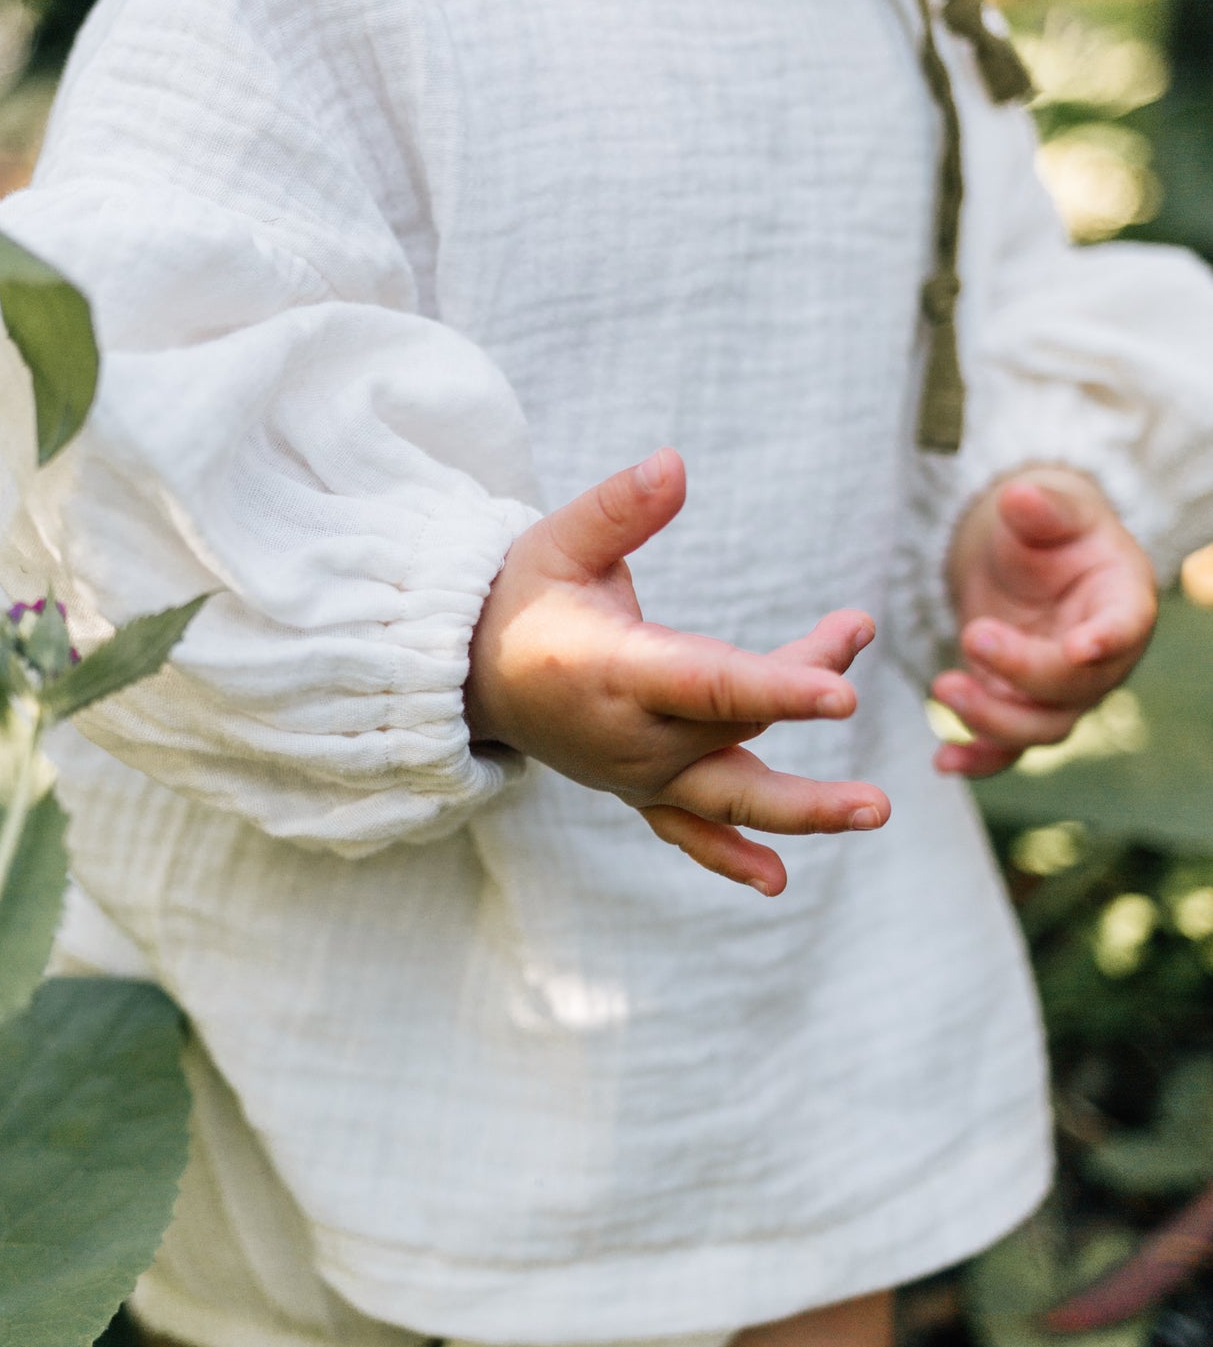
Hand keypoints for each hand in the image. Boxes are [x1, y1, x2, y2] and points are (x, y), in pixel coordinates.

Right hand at [466, 449, 889, 894]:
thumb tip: (675, 464)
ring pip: (731, 792)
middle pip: (738, 722)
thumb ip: (618, 510)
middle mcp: (628, 736)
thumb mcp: (559, 541)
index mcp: (612, 671)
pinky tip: (778, 883)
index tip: (845, 692)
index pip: (710, 686)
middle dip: (803, 683)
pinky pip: (689, 832)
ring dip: (803, 809)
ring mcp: (635, 773)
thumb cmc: (521, 594)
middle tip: (858, 643)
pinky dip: (730, 858)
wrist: (470, 673)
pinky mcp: (638, 791)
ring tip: (876, 807)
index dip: (779, 689)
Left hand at [932, 466, 1156, 779]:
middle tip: (973, 636)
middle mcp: (1102, 658)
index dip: (1108, 640)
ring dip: (993, 719)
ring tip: (942, 688)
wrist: (1026, 563)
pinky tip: (941, 761)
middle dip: (1023, 671)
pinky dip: (978, 759)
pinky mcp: (1024, 710)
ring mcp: (1064, 692)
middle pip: (1075, 686)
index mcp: (1122, 601)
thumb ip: (1040, 508)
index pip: (1125, 627)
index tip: (1079, 646)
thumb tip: (1021, 497)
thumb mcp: (1047, 510)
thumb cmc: (1048, 532)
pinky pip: (1009, 749)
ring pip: (1041, 727)